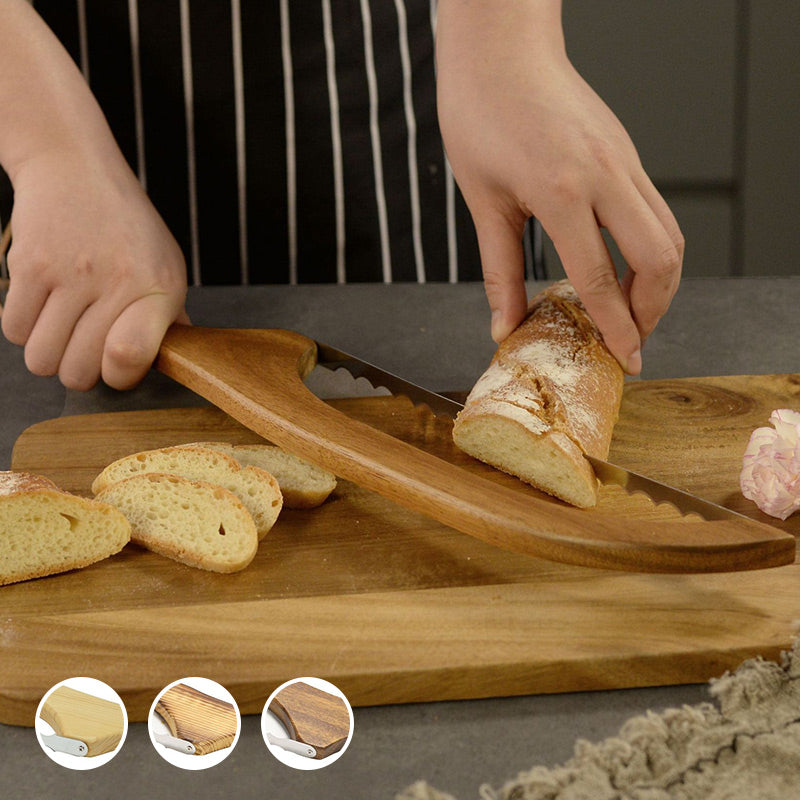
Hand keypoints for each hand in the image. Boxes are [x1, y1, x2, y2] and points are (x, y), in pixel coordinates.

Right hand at [1, 149, 187, 389]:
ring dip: (49, 352)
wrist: (75, 169)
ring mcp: (71, 274)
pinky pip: (15, 331)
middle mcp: (118, 282)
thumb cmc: (127, 230)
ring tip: (64, 326)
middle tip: (86, 343)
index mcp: (160, 290)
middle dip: (79, 369)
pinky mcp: (29, 266)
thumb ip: (168, 319)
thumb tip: (177, 362)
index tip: (118, 364)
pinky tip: (43, 305)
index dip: (120, 376)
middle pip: (78, 372)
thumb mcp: (166, 267)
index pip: (131, 356)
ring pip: (42, 360)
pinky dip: (24, 328)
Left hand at [436, 0, 682, 373]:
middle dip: (653, 310)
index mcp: (561, 190)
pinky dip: (652, 250)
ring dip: (659, 282)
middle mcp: (605, 174)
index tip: (626, 360)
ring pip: (670, 234)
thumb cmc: (480, 115)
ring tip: (629, 312)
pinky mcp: (628, 153)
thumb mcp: (483, 202)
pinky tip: (622, 268)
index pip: (599, 278)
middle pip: (660, 259)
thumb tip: (504, 326)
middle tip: (630, 338)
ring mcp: (624, 160)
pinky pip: (658, 210)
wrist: (500, 49)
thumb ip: (499, 272)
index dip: (616, 327)